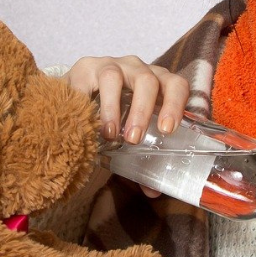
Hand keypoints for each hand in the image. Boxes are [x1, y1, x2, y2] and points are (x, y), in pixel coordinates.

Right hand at [64, 56, 188, 198]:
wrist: (79, 98)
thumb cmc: (115, 118)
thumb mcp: (130, 135)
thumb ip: (141, 160)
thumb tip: (153, 190)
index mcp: (158, 84)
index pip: (176, 85)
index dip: (175, 104)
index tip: (167, 130)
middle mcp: (137, 69)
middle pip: (148, 80)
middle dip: (142, 110)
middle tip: (134, 139)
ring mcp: (110, 65)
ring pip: (115, 77)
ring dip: (113, 107)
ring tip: (109, 134)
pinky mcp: (84, 68)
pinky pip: (85, 80)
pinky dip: (84, 100)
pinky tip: (82, 121)